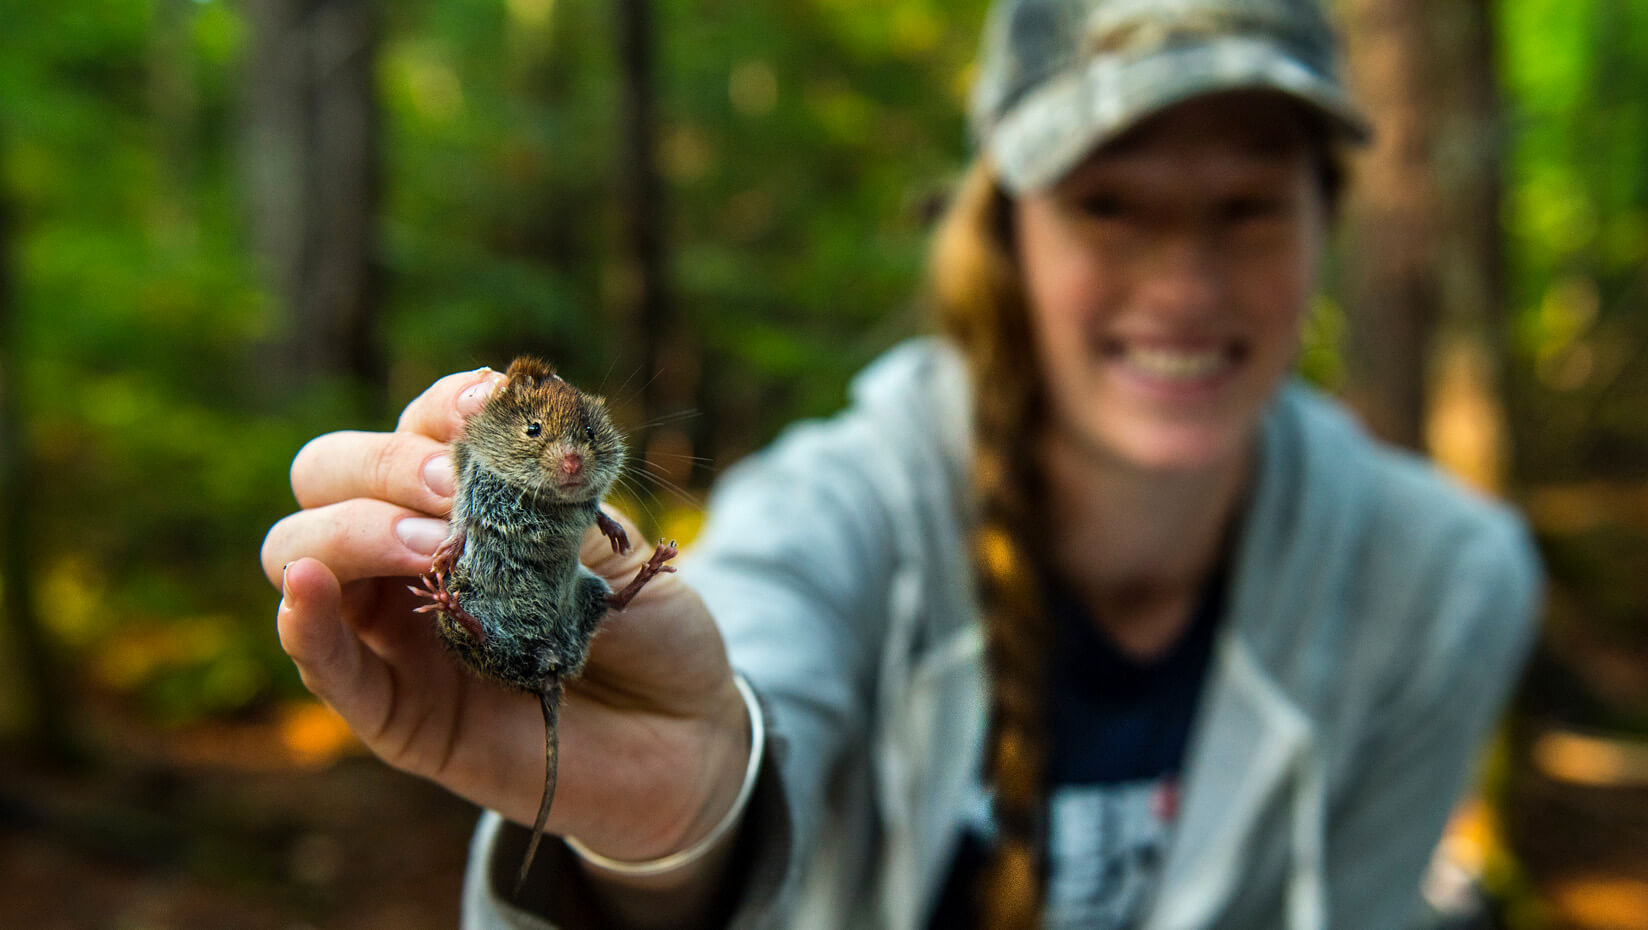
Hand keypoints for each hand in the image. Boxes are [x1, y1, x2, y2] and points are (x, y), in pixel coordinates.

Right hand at [260, 369, 750, 866]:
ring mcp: (395, 629)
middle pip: (329, 476)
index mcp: (465, 499)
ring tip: (434, 548)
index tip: (490, 404)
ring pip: (303, 554)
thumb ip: (550, 505)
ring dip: (353, 532)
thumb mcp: (614, 548)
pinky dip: (305, 623)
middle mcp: (412, 553)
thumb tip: (500, 447)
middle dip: (384, 465)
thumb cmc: (648, 629)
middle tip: (453, 492)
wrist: (685, 733)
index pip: (415, 428)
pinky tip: (309, 589)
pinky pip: (327, 666)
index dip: (443, 407)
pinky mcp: (398, 711)